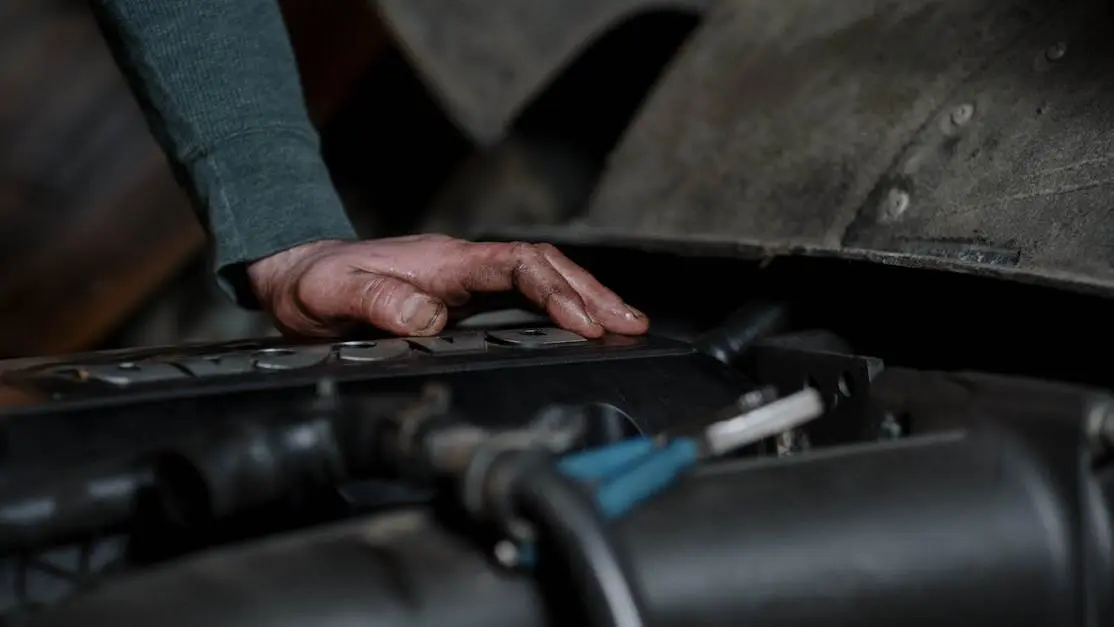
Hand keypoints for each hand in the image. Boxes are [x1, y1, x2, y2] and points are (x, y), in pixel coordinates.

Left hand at [247, 235, 648, 337]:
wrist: (299, 274)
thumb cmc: (316, 284)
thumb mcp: (335, 295)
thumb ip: (380, 303)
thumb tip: (431, 318)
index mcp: (444, 261)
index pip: (517, 266)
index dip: (555, 291)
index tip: (584, 323)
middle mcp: (464, 266)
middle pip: (545, 268)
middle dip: (591, 293)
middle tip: (631, 324)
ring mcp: (467, 280)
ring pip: (541, 279)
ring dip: (585, 300)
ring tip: (626, 325)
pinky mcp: (464, 298)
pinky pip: (524, 297)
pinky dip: (559, 309)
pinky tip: (579, 329)